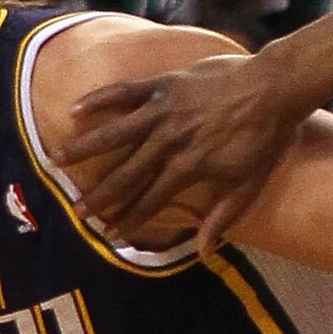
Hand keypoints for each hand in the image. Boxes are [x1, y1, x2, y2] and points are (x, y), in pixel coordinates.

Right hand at [56, 48, 310, 247]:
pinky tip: (76, 110)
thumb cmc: (267, 137)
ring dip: (85, 147)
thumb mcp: (250, 183)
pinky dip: (100, 99)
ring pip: (117, 132)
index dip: (130, 219)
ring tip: (56, 160)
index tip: (109, 235)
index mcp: (191, 166)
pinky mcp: (165, 83)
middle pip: (129, 172)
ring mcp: (166, 109)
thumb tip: (203, 250)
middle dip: (101, 194)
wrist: (276, 86)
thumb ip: (224, 215)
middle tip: (75, 211)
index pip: (153, 199)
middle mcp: (172, 139)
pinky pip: (125, 92)